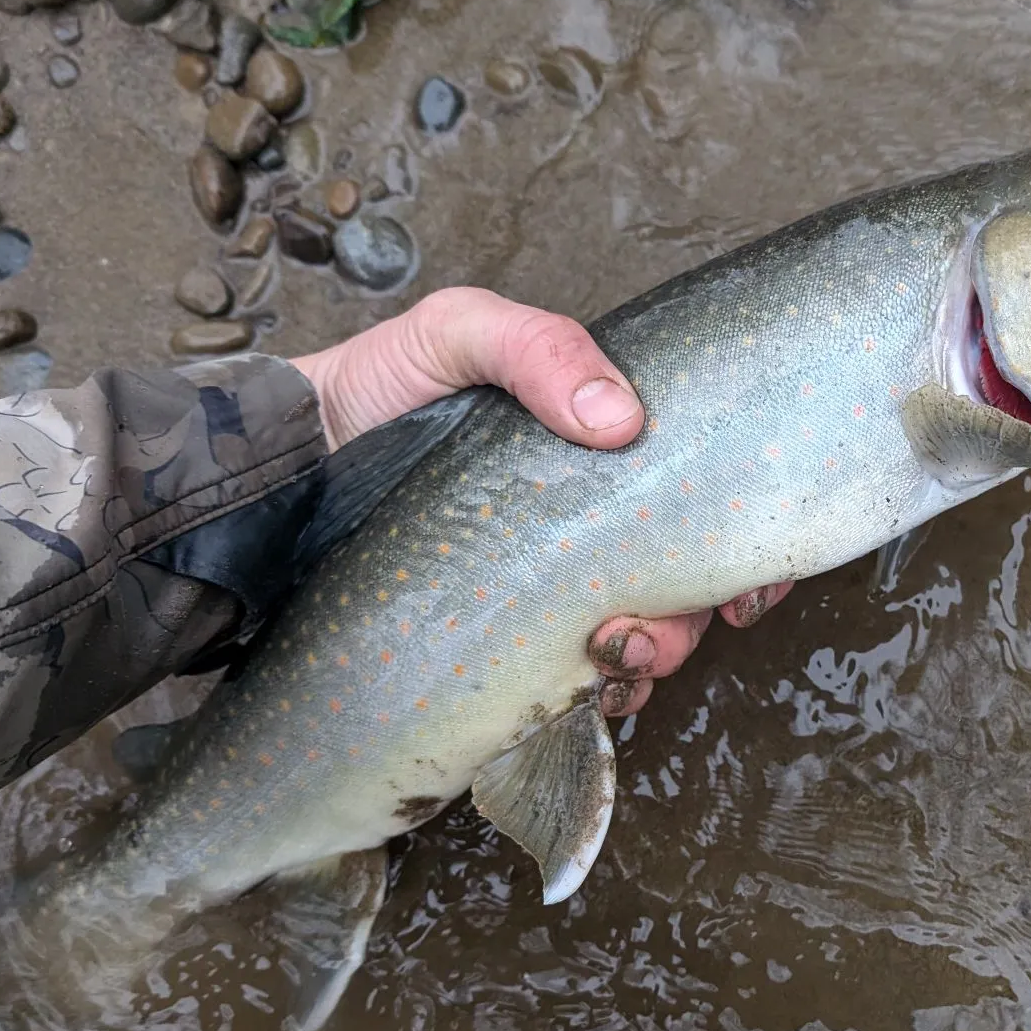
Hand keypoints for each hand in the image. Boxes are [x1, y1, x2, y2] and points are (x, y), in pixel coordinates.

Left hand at [290, 287, 792, 715]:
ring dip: (651, 660)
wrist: (282, 467)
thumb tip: (623, 418)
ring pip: (642, 641)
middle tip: (646, 630)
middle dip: (691, 620)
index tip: (748, 584)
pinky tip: (583, 692)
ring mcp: (550, 589)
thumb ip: (536, 347)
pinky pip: (576, 685)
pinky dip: (600, 696)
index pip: (704, 502)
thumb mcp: (457, 333)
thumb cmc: (379, 388)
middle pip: (687, 585)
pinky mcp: (503, 643)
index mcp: (605, 456)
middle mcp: (591, 526)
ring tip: (610, 659)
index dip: (745, 548)